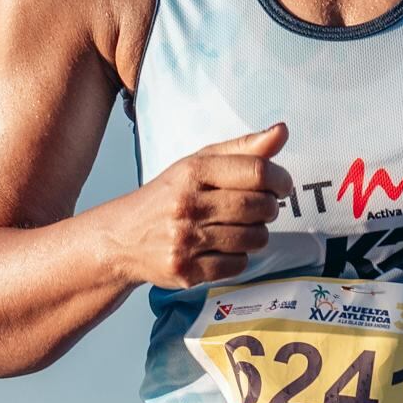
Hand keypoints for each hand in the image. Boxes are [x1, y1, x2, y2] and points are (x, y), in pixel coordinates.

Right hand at [119, 123, 292, 287]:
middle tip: (262, 208)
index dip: (280, 179)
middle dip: (270, 208)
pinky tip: (223, 248)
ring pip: (253, 238)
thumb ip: (242, 148)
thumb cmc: (168, 197)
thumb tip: (282, 131)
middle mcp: (187, 205)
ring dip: (257, 234)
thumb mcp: (198, 164)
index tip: (282, 186)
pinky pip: (238, 265)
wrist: (120, 238)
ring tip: (240, 228)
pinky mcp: (187, 271)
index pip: (256, 171)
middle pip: (258, 207)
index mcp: (192, 171)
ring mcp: (186, 240)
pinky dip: (239, 257)